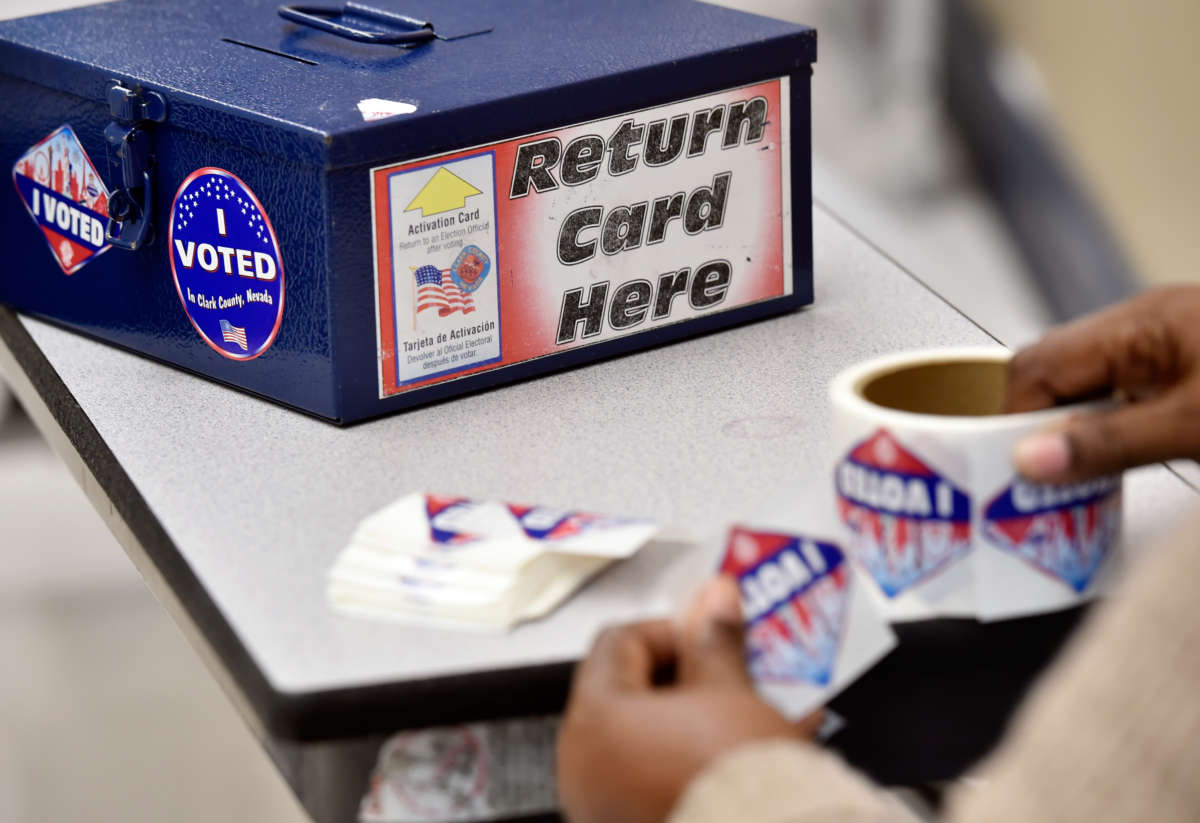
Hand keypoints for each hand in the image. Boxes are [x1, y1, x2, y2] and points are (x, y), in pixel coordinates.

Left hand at [556, 577, 816, 822]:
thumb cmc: (737, 786)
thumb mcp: (732, 694)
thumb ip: (716, 643)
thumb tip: (715, 601)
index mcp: (595, 721)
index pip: (619, 642)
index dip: (672, 630)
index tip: (709, 636)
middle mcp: (583, 768)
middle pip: (628, 693)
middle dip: (685, 679)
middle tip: (727, 674)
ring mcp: (601, 805)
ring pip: (643, 740)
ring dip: (691, 721)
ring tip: (743, 719)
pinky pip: (651, 778)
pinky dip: (687, 760)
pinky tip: (735, 759)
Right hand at [1006, 286, 1199, 482]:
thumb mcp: (1193, 427)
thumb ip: (1111, 444)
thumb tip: (1030, 458)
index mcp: (1143, 323)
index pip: (1039, 364)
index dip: (1014, 416)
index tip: (1009, 464)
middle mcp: (1147, 325)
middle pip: (1053, 369)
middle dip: (1035, 422)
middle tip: (1031, 477)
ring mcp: (1166, 345)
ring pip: (1084, 383)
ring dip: (1068, 426)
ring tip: (1068, 476)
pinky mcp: (1182, 369)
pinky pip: (1116, 393)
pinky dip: (1100, 426)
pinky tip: (1108, 458)